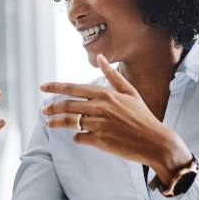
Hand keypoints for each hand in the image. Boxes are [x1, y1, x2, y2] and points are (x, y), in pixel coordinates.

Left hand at [41, 54, 191, 182]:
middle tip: (44, 110)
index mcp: (106, 94)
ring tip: (50, 123)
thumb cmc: (142, 116)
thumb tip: (100, 57)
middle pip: (68, 105)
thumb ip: (112, 75)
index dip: (55, 87)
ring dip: (57, 122)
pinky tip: (77, 137)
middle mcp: (101, 108)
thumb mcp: (130, 92)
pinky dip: (77, 137)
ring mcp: (99, 125)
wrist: (155, 141)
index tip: (43, 86)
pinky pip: (80, 137)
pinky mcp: (100, 141)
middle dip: (52, 107)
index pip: (73, 88)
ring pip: (70, 122)